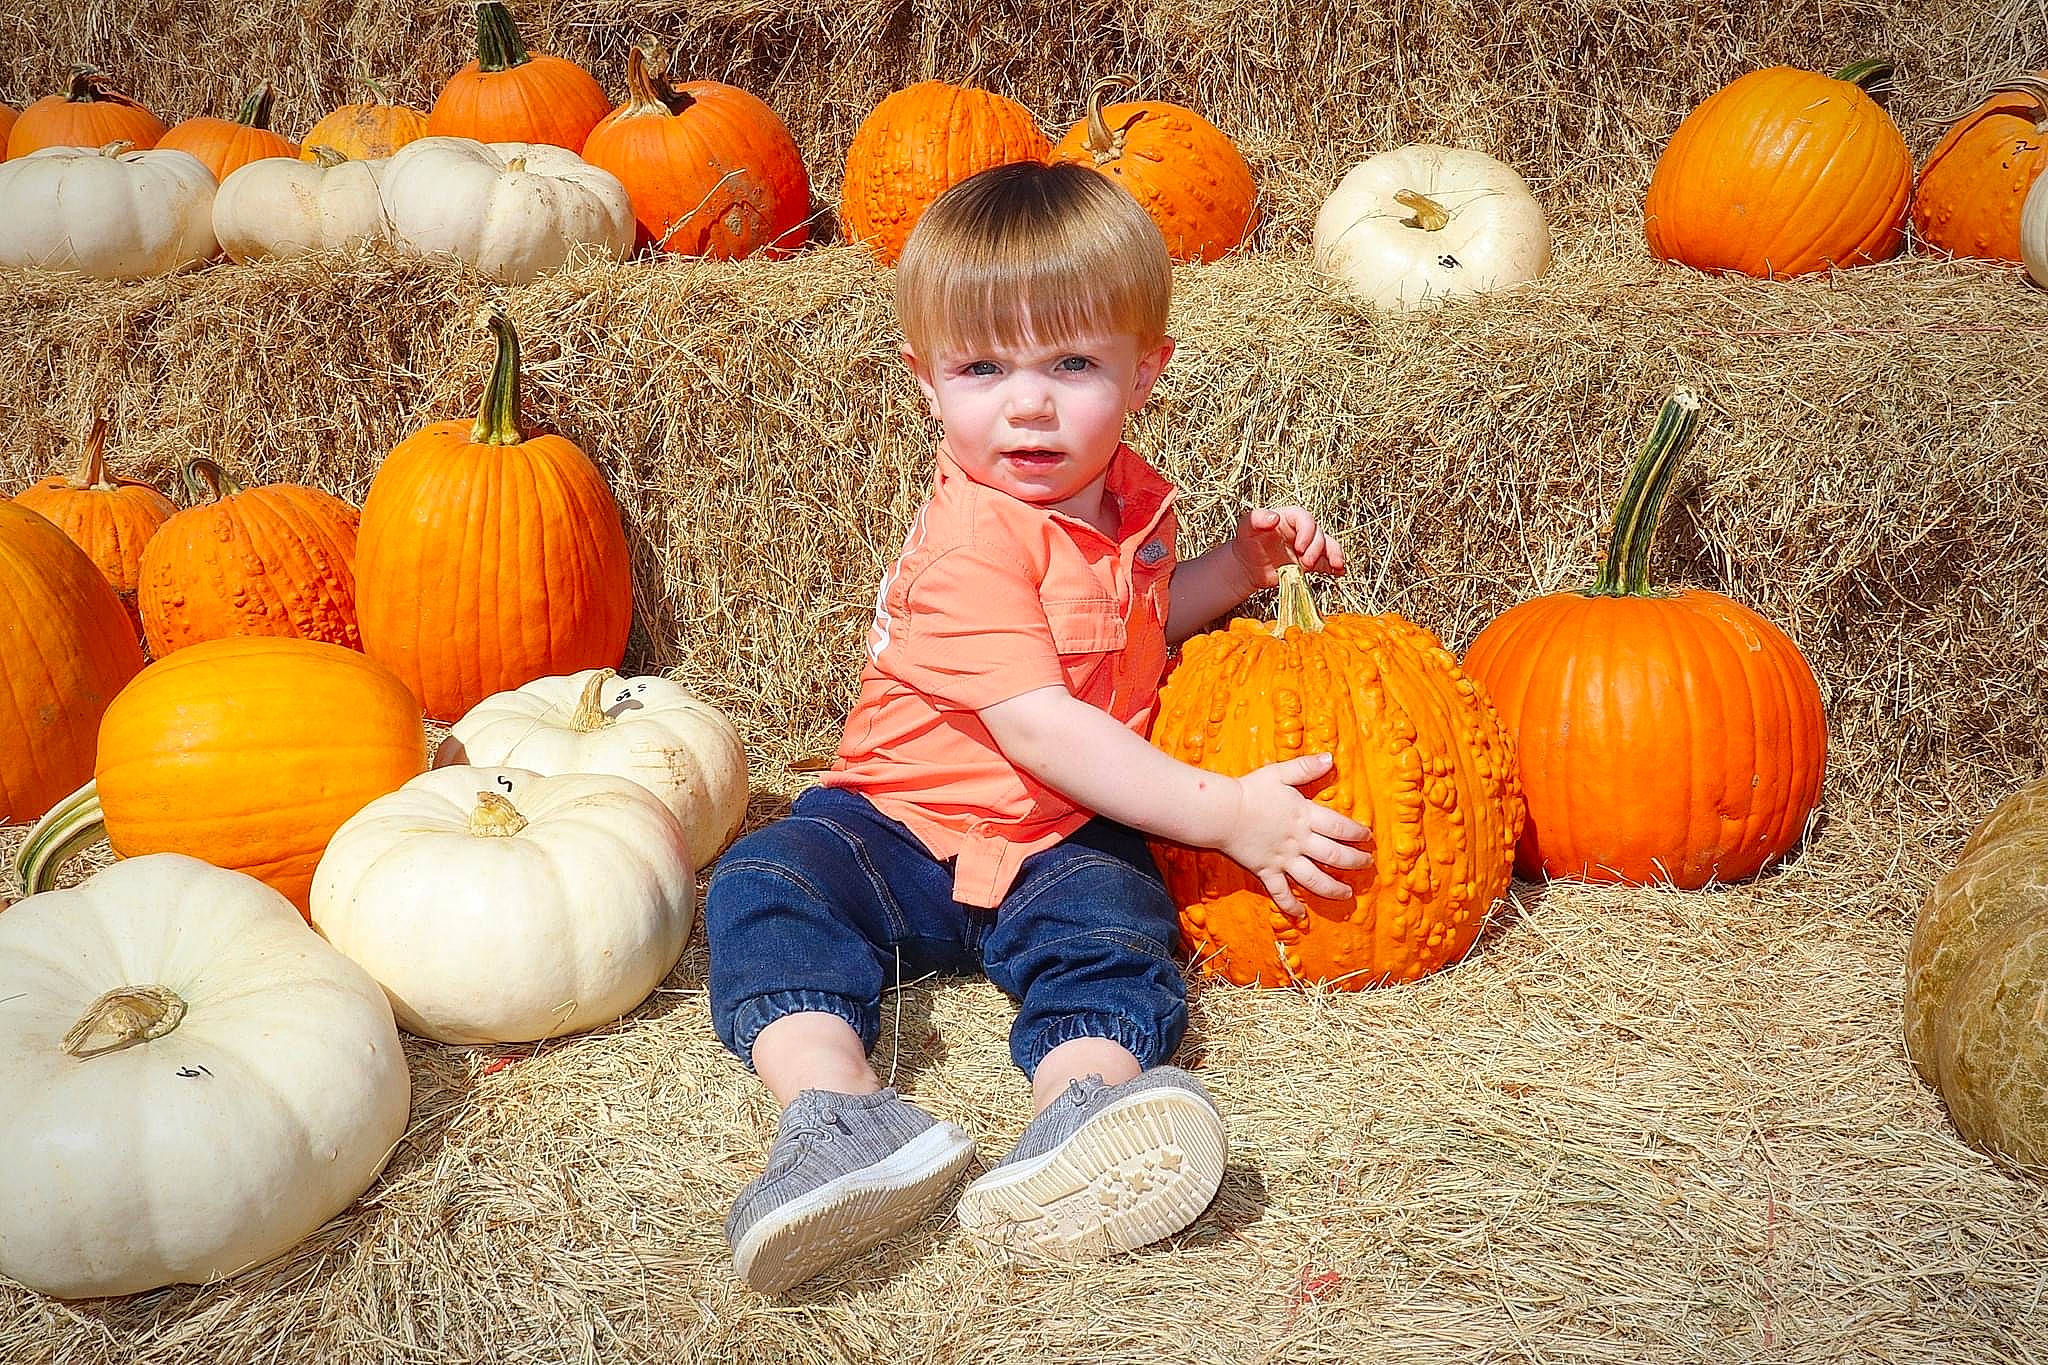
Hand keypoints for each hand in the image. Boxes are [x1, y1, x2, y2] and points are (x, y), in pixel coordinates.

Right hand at [1219, 753, 1373, 918]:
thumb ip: (1305, 768)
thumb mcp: (1279, 773)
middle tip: (1366, 865)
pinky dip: (1290, 905)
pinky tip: (1301, 915)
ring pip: (1314, 879)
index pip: (1339, 827)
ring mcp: (1283, 859)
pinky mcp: (1266, 871)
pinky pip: (1280, 892)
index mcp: (1305, 816)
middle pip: (1334, 855)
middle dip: (1354, 861)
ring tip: (1346, 894)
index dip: (1357, 833)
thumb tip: (1330, 758)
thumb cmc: (1250, 790)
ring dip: (1333, 888)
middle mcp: (1299, 841)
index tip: (1368, 838)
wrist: (1222, 812)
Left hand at [1230, 507, 1345, 591]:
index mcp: (1290, 517)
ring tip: (1337, 565)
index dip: (1307, 532)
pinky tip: (1339, 572)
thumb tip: (1274, 517)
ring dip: (1334, 555)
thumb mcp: (1246, 527)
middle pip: (1319, 534)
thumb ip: (1256, 518)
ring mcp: (1309, 547)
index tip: (1299, 547)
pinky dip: (1335, 567)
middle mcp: (1303, 530)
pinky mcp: (1311, 563)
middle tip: (1306, 563)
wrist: (1248, 565)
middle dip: (1317, 548)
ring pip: (1328, 546)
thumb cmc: (1247, 542)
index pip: (1306, 519)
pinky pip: (1327, 563)